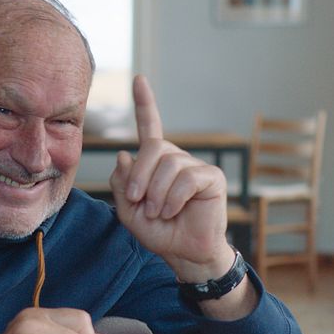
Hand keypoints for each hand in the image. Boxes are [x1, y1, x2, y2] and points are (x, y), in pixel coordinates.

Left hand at [109, 75, 232, 280]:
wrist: (184, 254)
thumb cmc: (158, 231)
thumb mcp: (128, 210)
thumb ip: (121, 183)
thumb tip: (125, 153)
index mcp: (155, 162)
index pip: (150, 127)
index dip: (144, 103)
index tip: (138, 79)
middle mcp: (175, 158)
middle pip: (153, 147)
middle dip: (139, 176)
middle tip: (137, 201)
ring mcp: (195, 166)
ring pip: (169, 164)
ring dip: (157, 193)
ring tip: (159, 212)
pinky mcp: (212, 178)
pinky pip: (187, 178)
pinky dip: (174, 198)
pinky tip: (173, 211)